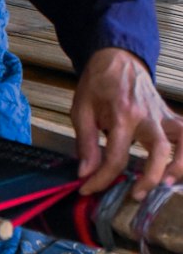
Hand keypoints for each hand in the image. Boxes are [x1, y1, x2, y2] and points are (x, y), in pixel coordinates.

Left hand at [72, 48, 182, 199]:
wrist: (117, 58)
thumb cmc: (98, 84)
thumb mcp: (81, 109)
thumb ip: (86, 143)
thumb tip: (86, 173)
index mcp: (122, 114)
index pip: (115, 156)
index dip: (101, 178)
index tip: (88, 189)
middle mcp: (147, 116)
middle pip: (159, 150)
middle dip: (150, 177)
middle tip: (135, 195)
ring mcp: (163, 115)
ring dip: (180, 166)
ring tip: (167, 185)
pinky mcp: (170, 116)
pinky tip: (177, 168)